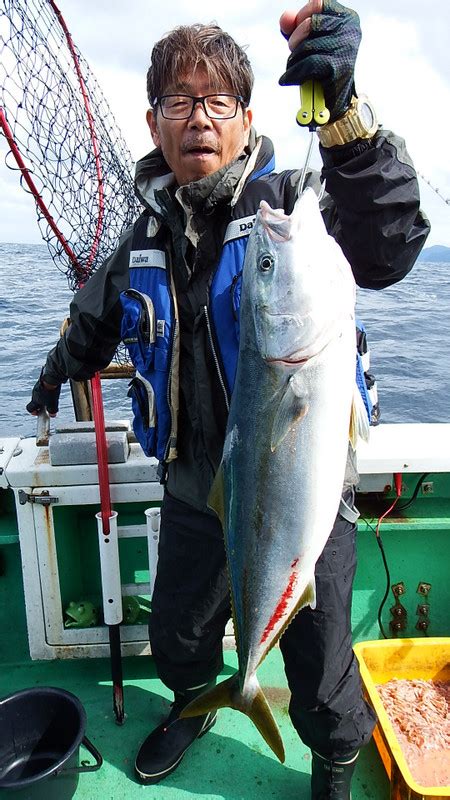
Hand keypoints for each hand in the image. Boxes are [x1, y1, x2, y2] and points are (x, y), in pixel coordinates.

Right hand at [26, 369, 60, 415]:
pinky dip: (46, 390)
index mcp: (35, 400)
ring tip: (52, 396)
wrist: (51, 377)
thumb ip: (52, 410)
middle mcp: (34, 394)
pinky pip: (42, 388)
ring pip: (38, 394)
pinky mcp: (41, 381)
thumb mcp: (53, 404)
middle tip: (47, 405)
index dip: (34, 412)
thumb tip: (52, 414)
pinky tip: (52, 390)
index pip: (29, 408)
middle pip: (34, 401)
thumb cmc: (50, 392)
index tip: (39, 413)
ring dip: (43, 397)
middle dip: (40, 405)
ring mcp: (37, 387)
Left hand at [279, 0, 360, 121]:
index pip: (317, 4)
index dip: (301, 17)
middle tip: (294, 53)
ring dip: (293, 60)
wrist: (336, 101)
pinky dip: (293, 73)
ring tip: (294, 68)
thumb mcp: (308, 41)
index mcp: (346, 17)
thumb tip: (285, 18)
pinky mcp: (338, 68)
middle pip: (309, 24)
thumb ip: (294, 26)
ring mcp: (345, 49)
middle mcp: (350, 30)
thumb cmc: (322, 67)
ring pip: (306, 46)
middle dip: (294, 41)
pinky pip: (307, 65)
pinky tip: (288, 78)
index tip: (296, 32)